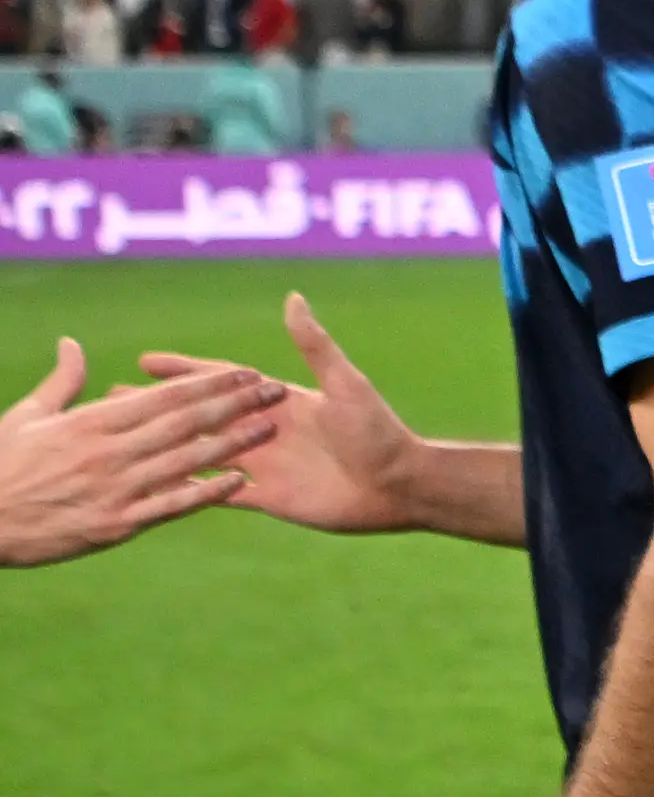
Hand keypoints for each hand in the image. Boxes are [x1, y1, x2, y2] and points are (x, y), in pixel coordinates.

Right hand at [0, 339, 279, 566]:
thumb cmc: (0, 464)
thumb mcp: (28, 417)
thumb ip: (62, 383)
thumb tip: (72, 343)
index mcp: (90, 422)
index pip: (162, 397)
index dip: (209, 383)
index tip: (244, 372)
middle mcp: (108, 451)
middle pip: (184, 422)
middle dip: (235, 404)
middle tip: (277, 391)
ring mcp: (115, 488)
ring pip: (185, 460)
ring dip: (233, 442)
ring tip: (271, 427)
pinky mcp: (117, 524)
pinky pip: (171, 505)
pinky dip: (207, 493)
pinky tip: (241, 482)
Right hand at [143, 293, 433, 532]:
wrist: (400, 486)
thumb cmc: (380, 432)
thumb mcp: (344, 385)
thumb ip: (314, 346)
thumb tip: (293, 299)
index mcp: (279, 401)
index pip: (220, 381)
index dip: (184, 369)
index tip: (145, 359)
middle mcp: (265, 431)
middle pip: (199, 416)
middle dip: (159, 407)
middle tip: (111, 400)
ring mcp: (264, 465)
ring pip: (200, 452)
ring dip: (164, 446)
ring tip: (123, 441)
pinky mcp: (268, 498)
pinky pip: (220, 493)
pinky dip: (191, 488)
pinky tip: (155, 487)